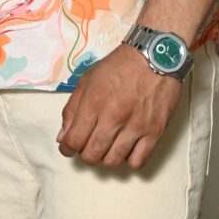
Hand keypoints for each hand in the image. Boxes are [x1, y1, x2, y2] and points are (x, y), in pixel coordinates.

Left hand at [57, 44, 181, 168]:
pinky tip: (127, 148)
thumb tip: (63, 137)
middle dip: (84, 154)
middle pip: (91, 156)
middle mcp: (113, 118)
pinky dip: (129, 160)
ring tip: (107, 146)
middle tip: (88, 144)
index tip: (68, 147)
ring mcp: (135, 127)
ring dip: (105, 158)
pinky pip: (137, 162)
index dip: (66, 148)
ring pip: (112, 162)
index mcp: (94, 102)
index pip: (73, 141)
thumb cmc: (119, 66)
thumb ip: (72, 109)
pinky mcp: (155, 132)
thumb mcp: (88, 79)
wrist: (155, 56)